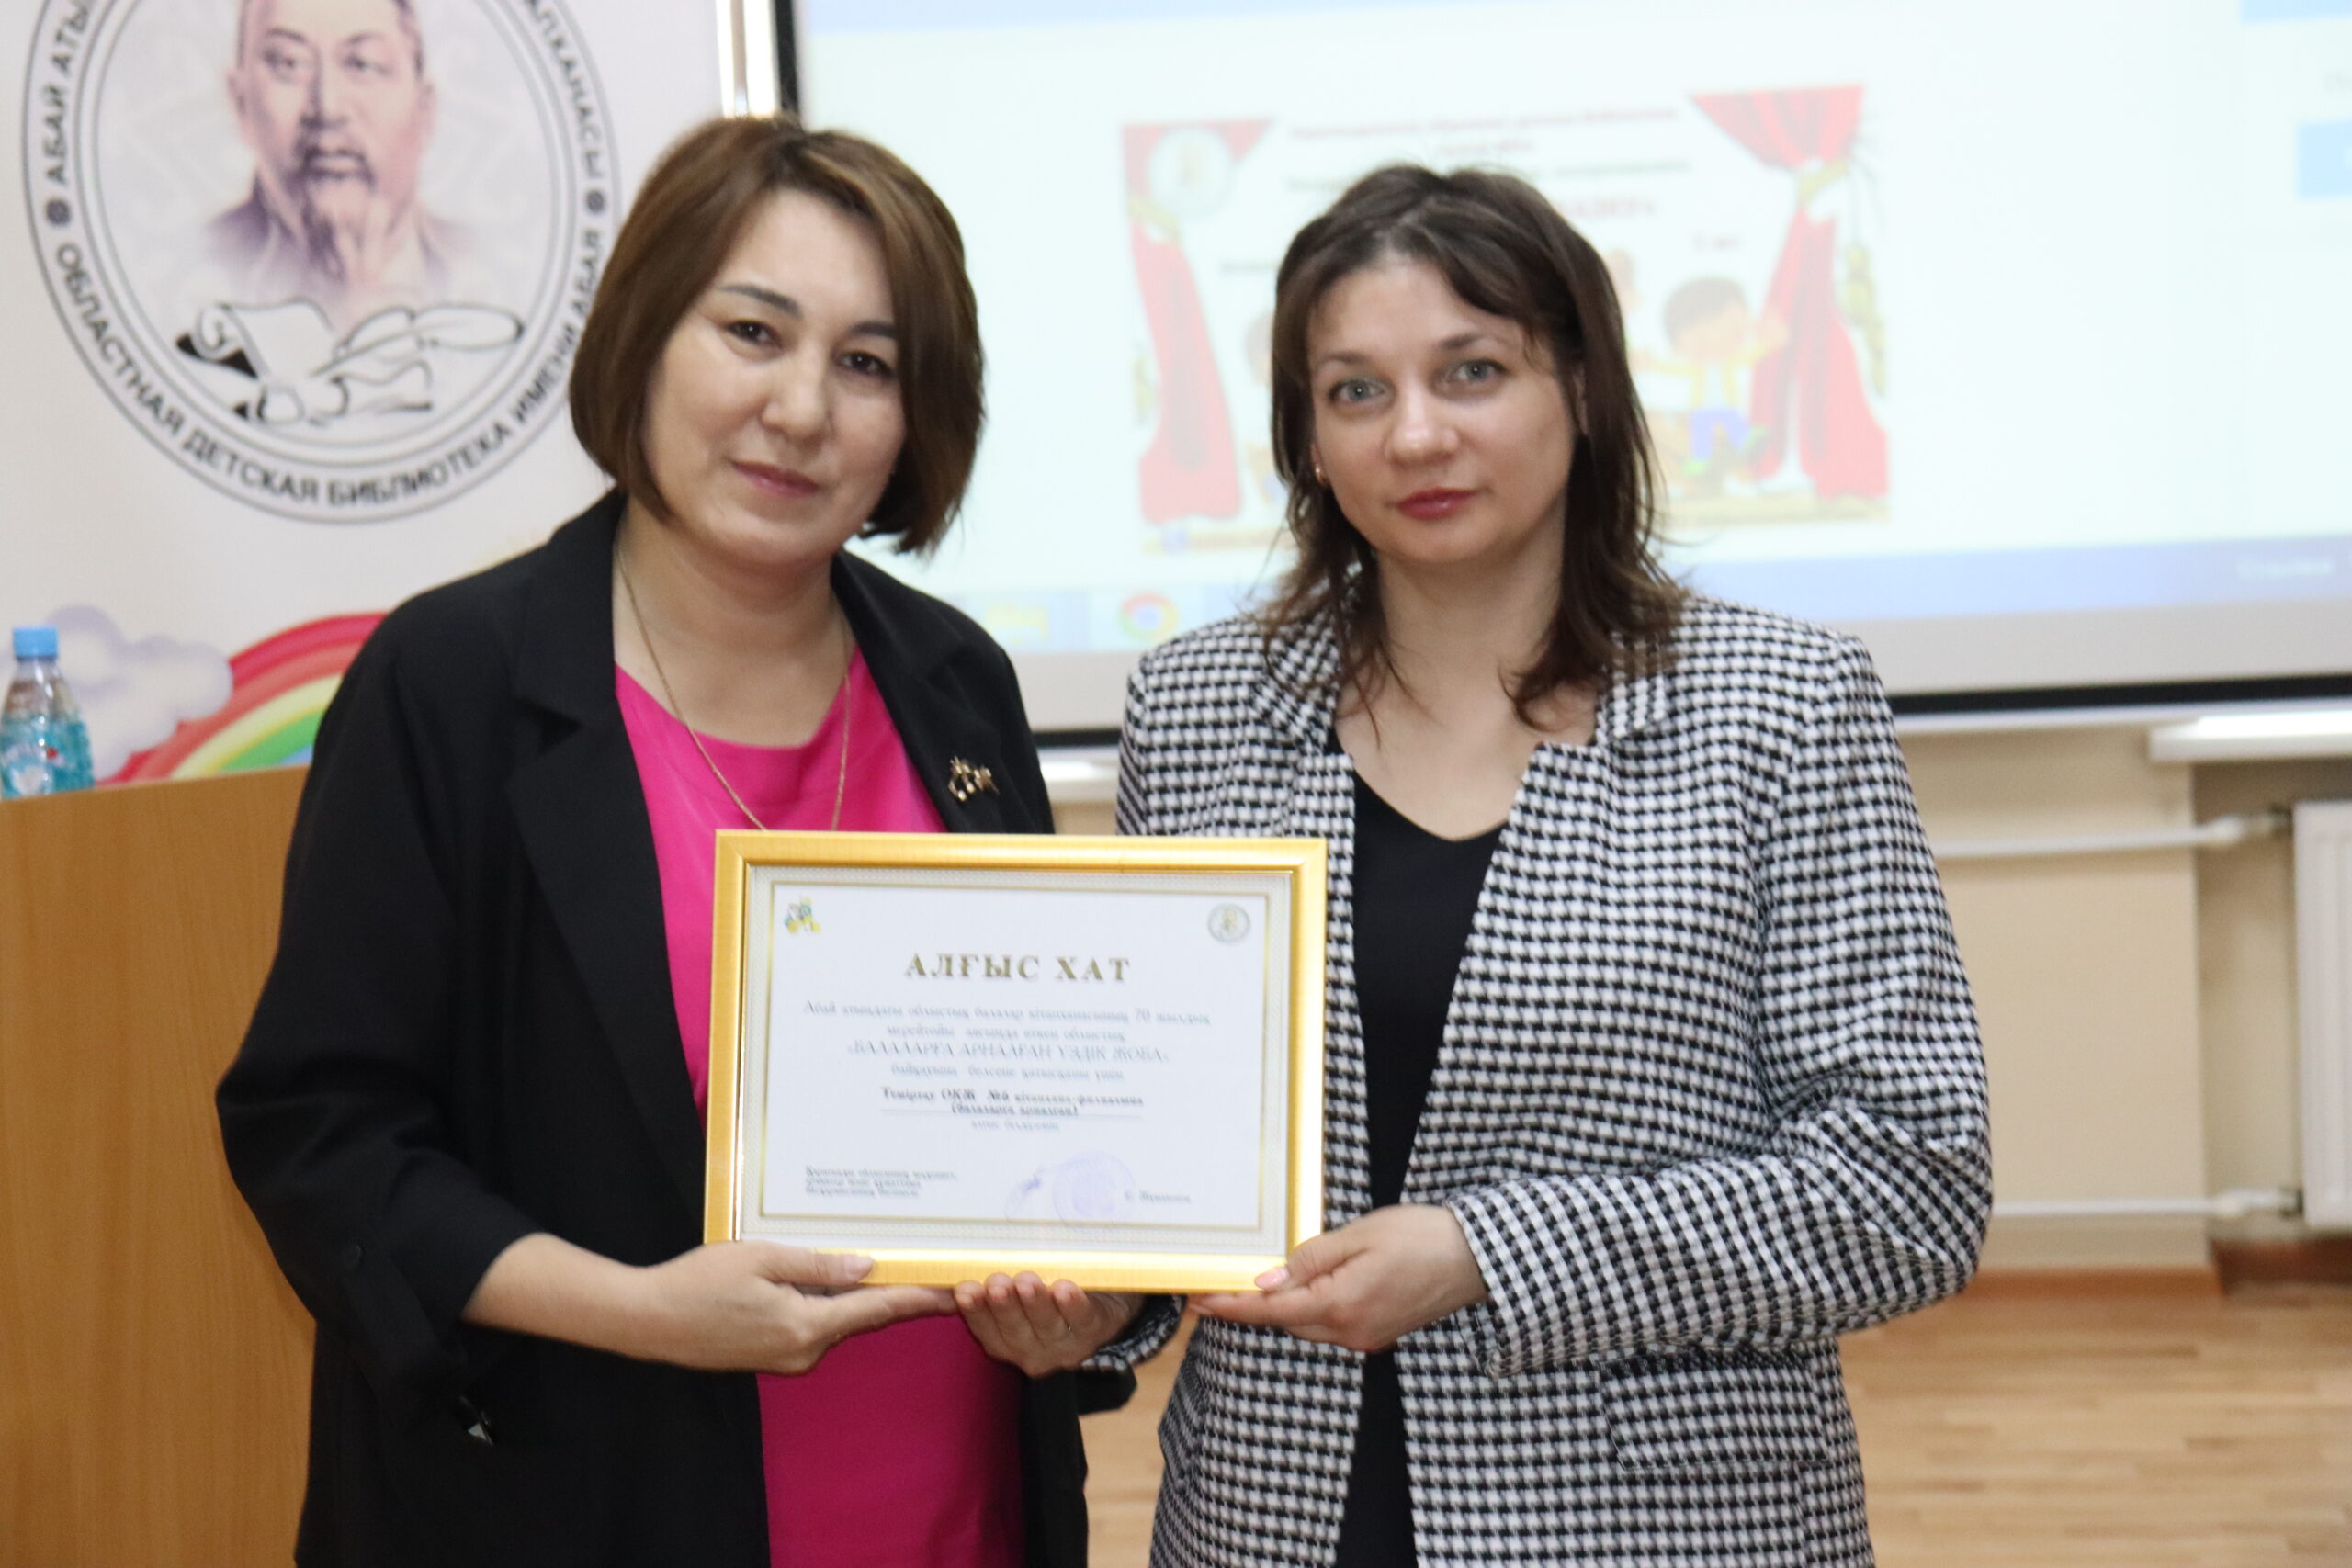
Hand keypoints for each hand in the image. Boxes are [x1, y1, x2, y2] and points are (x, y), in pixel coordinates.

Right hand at [635, 1243, 953, 1375]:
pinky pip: (811, 1326)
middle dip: (889, 1291)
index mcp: (806, 1327)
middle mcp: (803, 1352)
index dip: (919, 1299)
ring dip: (852, 1296)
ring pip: (834, 1320)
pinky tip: (824, 1279)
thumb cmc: (699, 1283)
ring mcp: (786, 1359)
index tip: (954, 1291)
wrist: (648, 1320)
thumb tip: (866, 1268)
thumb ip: (817, 1265)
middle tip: (925, 1263)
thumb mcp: (762, 1259)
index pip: (877, 1310)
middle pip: (859, 1316)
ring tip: (876, 1261)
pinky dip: (824, 1305)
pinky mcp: (770, 1356)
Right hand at [953, 1273, 1141, 1377]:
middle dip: (1004, 1307)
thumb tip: (938, 1280)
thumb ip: (983, 1289)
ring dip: (1035, 1304)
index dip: (974, 1311)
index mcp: (1006, 1341)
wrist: (1103, 1302)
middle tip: (997, 1284)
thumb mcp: (1013, 1294)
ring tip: (1027, 1282)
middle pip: (1014, 1331)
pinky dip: (1072, 1305)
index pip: (985, 1329)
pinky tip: (1063, 1289)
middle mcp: (1032, 1351)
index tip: (964, 1290)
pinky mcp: (1093, 1332)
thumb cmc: (1046, 1294)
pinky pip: (1081, 1320)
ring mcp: (1064, 1346)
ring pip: (1047, 1326)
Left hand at [1190, 1204, 1487, 1353]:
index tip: (1198, 1301)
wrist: (1478, 1258)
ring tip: (1253, 1283)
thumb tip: (1266, 1280)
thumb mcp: (1359, 1236)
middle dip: (1251, 1306)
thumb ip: (1310, 1259)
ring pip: (1307, 1325)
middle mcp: (1350, 1332)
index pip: (1271, 1310)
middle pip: (1286, 1321)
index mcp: (1340, 1306)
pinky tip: (1302, 1287)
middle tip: (1216, 1284)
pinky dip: (1309, 1309)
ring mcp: (1366, 1337)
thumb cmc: (1422, 1237)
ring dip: (1281, 1307)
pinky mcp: (1378, 1333)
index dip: (1231, 1307)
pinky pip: (1330, 1325)